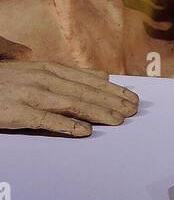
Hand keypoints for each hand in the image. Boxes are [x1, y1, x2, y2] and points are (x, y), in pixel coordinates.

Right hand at [0, 61, 138, 136]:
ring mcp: (29, 95)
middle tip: (134, 110)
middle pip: (84, 91)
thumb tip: (101, 74)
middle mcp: (42, 78)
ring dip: (98, 112)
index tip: (131, 96)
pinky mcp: (16, 112)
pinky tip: (84, 131)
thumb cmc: (3, 82)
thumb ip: (66, 73)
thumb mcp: (34, 71)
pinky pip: (45, 120)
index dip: (111, 88)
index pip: (87, 79)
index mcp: (47, 68)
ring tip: (119, 121)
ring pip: (72, 104)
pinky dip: (66, 125)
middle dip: (112, 100)